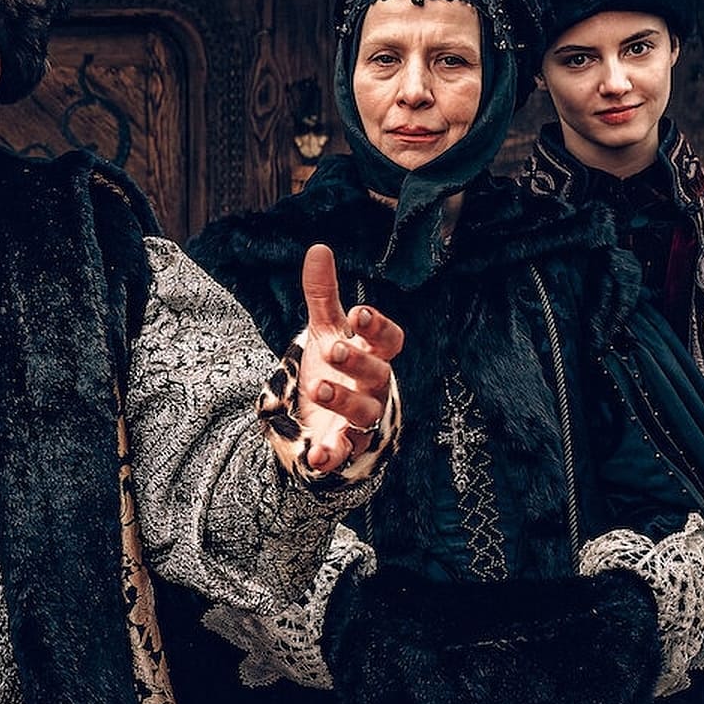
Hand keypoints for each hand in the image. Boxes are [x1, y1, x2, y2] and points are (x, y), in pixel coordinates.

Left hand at [289, 244, 403, 476]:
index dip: (377, 327)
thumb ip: (323, 294)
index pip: (388, 339)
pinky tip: (315, 455)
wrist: (324, 413)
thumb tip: (318, 248)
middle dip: (357, 361)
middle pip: (377, 373)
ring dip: (344, 400)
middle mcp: (372, 385)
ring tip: (318, 388)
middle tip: (334, 348)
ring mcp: (360, 417)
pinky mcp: (343, 444)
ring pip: (363, 411)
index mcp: (371, 353)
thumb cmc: (334, 366)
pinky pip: (343, 452)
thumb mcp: (325, 329)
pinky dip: (331, 454)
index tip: (359, 313)